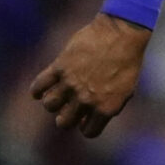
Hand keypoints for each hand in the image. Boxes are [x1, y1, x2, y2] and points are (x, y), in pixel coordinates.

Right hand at [30, 13, 151, 137]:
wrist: (122, 32)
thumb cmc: (128, 59)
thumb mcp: (127, 89)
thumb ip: (110, 106)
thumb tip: (91, 118)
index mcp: (106, 107)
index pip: (88, 132)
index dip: (86, 125)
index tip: (85, 118)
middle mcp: (87, 99)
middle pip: (64, 123)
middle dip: (65, 118)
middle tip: (67, 109)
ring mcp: (72, 83)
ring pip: (50, 105)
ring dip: (53, 103)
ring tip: (57, 94)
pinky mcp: (60, 67)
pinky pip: (38, 86)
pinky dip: (37, 90)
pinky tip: (41, 90)